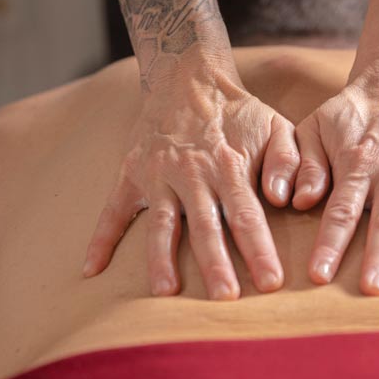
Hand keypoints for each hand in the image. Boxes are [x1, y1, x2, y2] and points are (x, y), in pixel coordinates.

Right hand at [83, 67, 299, 299]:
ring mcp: (158, 176)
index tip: (271, 282)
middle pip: (205, 226)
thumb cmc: (240, 113)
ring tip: (166, 292)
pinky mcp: (132, 174)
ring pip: (161, 224)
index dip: (259, 249)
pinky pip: (113, 210)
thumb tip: (285, 200)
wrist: (189, 79)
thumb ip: (287, 161)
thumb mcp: (275, 126)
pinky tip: (91, 270)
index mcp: (229, 166)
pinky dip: (101, 239)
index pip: (247, 215)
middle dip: (216, 264)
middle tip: (225, 300)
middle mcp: (192, 173)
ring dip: (162, 259)